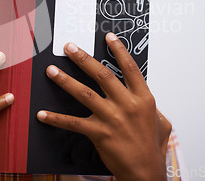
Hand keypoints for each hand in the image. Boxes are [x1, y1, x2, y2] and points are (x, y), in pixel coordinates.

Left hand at [36, 33, 170, 180]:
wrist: (145, 173)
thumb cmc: (151, 148)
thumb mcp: (162, 123)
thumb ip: (153, 107)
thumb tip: (144, 98)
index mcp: (143, 98)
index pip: (129, 68)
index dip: (119, 50)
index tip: (108, 37)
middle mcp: (127, 104)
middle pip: (102, 75)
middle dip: (83, 58)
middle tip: (69, 47)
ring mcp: (112, 118)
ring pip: (84, 93)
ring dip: (65, 80)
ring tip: (51, 70)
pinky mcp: (99, 133)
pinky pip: (73, 123)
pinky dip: (56, 118)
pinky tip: (43, 114)